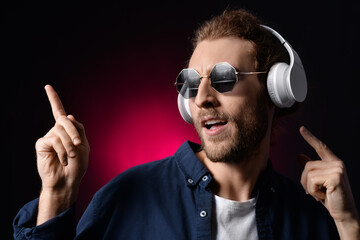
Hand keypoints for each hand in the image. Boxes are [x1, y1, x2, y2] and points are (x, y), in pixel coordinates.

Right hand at [36, 85, 89, 224]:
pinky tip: (62, 160)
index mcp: (67, 130)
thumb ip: (78, 129)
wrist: (68, 181)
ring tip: (70, 157)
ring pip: (61, 132)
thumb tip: (67, 115)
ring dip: (69, 146)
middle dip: (73, 132)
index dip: (53, 99)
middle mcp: (56, 131)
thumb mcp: (84, 146)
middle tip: (77, 145)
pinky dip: (62, 150)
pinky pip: (54, 140)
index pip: (59, 112)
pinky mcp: (42, 144)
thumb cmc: (78, 166)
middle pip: (65, 120)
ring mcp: (48, 137)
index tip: (47, 86)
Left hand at [299, 126, 359, 238]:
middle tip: (313, 192)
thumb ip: (310, 168)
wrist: (344, 214)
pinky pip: (312, 180)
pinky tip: (323, 196)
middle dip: (305, 181)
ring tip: (320, 194)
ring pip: (308, 173)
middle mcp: (337, 163)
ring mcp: (338, 169)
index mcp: (334, 162)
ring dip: (309, 187)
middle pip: (307, 165)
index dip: (310, 137)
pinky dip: (313, 191)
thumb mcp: (318, 182)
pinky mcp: (335, 177)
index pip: (320, 147)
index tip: (301, 128)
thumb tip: (299, 155)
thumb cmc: (330, 198)